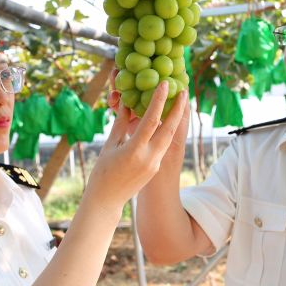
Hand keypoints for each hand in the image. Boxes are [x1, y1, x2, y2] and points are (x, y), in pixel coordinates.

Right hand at [87, 81, 187, 209]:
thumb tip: (128, 104)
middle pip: (169, 129)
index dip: (158, 101)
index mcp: (134, 151)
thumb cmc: (102, 171)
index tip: (163, 84)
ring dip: (176, 119)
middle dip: (178, 109)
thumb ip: (121, 124)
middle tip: (183, 90)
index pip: (150, 121)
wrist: (107, 200)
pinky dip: (167, 130)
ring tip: (180, 102)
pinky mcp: (155, 167)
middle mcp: (149, 158)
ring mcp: (154, 164)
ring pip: (169, 137)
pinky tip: (168, 119)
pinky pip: (164, 144)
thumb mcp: (110, 145)